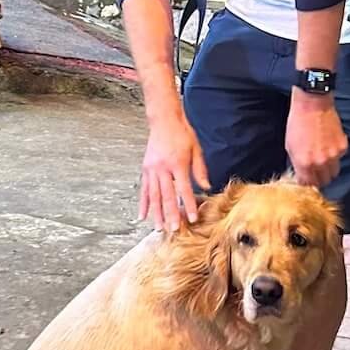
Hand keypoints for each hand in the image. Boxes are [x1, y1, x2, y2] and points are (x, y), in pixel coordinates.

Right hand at [140, 111, 210, 231]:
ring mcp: (152, 169)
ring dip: (156, 213)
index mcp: (178, 164)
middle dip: (171, 214)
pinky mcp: (146, 169)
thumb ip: (200, 170)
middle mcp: (163, 168)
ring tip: (159, 228)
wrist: (164, 119)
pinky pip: (144, 190)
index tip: (191, 218)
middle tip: (174, 229)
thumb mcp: (196, 149)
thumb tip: (207, 187)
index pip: (184, 189)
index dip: (188, 205)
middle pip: (167, 196)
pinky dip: (144, 204)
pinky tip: (143, 215)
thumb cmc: (182, 133)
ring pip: (154, 196)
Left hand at [285, 95, 347, 189]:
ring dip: (328, 169)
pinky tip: (328, 144)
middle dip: (319, 178)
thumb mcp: (290, 145)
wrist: (312, 104)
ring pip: (334, 172)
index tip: (306, 179)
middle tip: (315, 171)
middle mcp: (320, 162)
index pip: (308, 184)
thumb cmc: (298, 122)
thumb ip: (297, 163)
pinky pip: (340, 158)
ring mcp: (333, 155)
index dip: (307, 182)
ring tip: (323, 159)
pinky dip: (335, 155)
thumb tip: (302, 173)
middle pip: (324, 181)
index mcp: (304, 163)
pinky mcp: (343, 146)